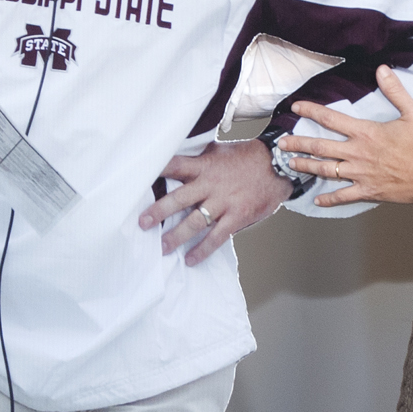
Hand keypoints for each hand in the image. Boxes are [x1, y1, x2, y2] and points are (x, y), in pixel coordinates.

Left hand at [138, 139, 289, 265]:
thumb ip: (197, 160)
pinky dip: (203, 250)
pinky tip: (190, 259)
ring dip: (176, 236)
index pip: (174, 166)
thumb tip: (173, 163)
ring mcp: (224, 202)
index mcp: (203, 166)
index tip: (136, 180)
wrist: (277, 166)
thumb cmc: (246, 159)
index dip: (155, 172)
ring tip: (162, 247)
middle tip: (142, 223)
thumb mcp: (218, 152)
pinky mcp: (237, 216)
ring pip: (195, 221)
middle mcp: (210, 184)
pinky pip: (216, 237)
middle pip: (179, 198)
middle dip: (159, 211)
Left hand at [283, 66, 412, 208]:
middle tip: (282, 143)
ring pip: (326, 170)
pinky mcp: (368, 191)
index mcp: (366, 132)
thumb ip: (395, 91)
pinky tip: (318, 199)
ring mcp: (360, 174)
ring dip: (307, 166)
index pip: (331, 118)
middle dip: (299, 143)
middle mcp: (358, 153)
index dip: (311, 111)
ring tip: (291, 164)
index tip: (296, 108)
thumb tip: (382, 70)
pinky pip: (344, 196)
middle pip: (321, 147)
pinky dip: (329, 199)